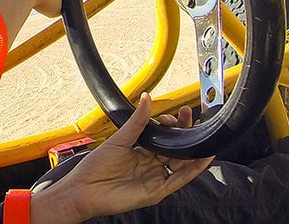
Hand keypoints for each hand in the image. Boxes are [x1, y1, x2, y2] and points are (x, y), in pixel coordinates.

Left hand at [29, 93, 212, 223]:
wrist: (84, 189)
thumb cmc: (95, 167)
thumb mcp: (119, 139)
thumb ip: (137, 122)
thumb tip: (147, 98)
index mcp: (141, 152)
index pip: (164, 138)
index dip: (172, 126)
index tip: (177, 113)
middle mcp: (150, 166)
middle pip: (175, 149)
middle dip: (185, 133)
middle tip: (191, 118)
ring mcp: (155, 178)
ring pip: (182, 164)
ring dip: (194, 150)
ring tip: (204, 134)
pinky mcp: (157, 191)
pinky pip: (180, 179)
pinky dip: (194, 169)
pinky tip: (203, 157)